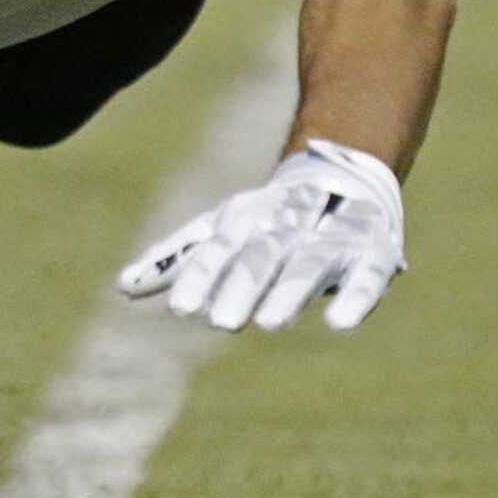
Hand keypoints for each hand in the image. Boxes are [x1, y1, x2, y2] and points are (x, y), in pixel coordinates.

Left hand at [117, 139, 404, 331]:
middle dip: (241, 286)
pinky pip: (366, 275)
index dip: (200, 276)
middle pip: (260, 257)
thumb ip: (176, 259)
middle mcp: (284, 227)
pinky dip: (354, 297)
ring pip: (307, 266)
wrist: (344, 174)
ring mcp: (330, 238)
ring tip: (270, 322)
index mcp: (244, 221)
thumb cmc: (267, 217)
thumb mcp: (220, 232)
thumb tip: (123, 288)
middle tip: (222, 322)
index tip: (181, 309)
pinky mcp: (374, 251)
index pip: (216, 249)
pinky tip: (339, 323)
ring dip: (289, 292)